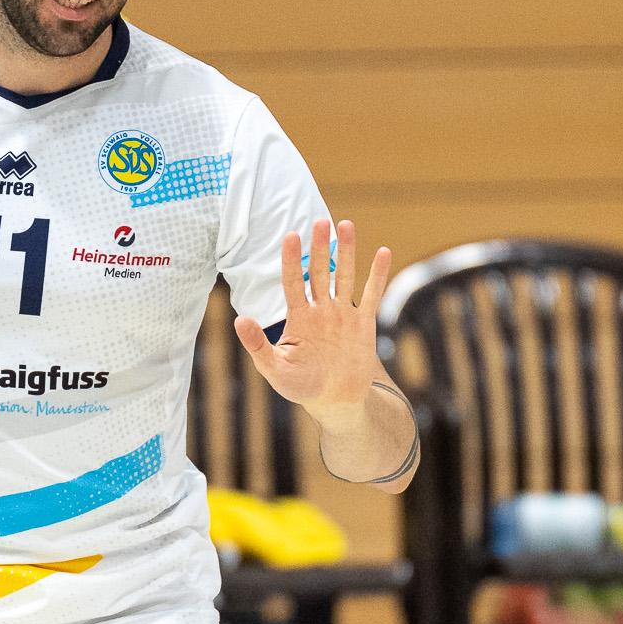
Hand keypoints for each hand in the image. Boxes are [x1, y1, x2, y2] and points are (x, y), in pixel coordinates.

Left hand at [234, 217, 391, 425]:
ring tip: (346, 224)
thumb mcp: (274, 368)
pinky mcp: (363, 323)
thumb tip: (240, 321)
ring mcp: (342, 314)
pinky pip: (372, 295)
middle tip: (320, 221)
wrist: (335, 401)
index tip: (290, 236)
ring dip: (346, 252)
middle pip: (319, 272)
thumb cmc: (301, 386)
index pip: (293, 282)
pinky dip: (377, 275)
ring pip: (344, 276)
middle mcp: (320, 310)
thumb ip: (257, 346)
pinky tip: (382, 252)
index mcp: (298, 318)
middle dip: (319, 247)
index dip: (290, 260)